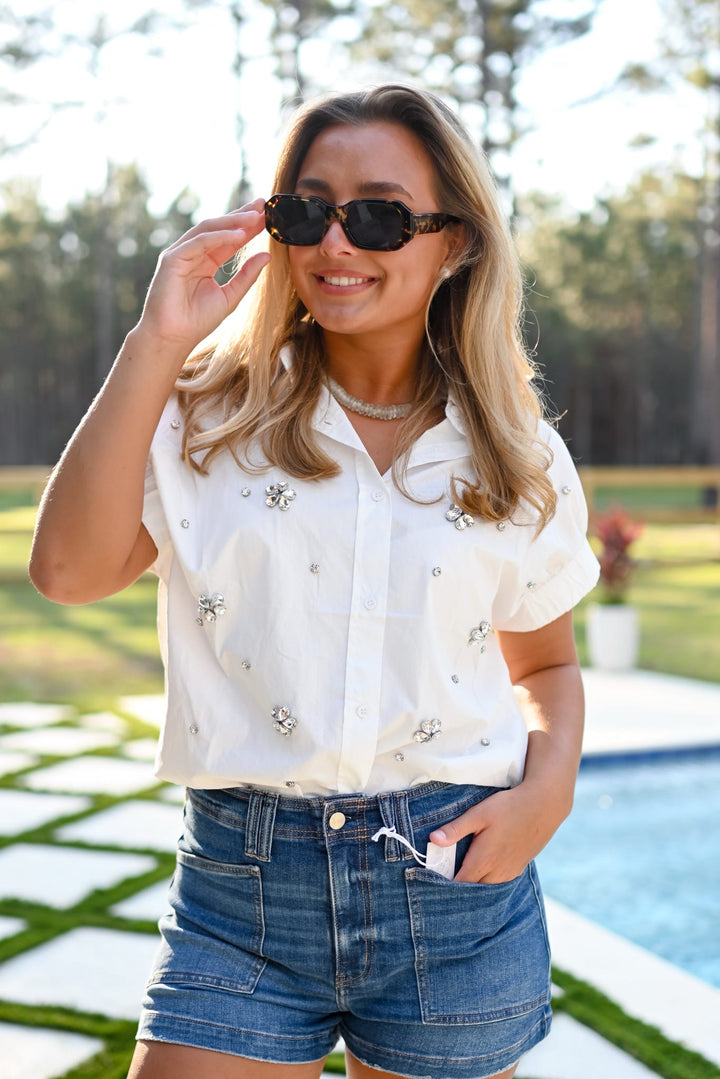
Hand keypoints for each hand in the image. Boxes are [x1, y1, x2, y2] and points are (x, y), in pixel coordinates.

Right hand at [136, 197, 270, 354]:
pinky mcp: (172, 259)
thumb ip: (247, 276)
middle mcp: (192, 254)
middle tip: (262, 204)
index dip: (247, 227)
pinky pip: (198, 242)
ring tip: (254, 217)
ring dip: (232, 222)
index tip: (266, 216)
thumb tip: (266, 255)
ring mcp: (181, 254)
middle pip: (219, 228)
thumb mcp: (230, 296)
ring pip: (208, 229)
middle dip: (240, 216)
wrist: (173, 338)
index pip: (229, 239)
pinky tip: (238, 235)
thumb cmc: (197, 321)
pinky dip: (219, 237)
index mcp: (205, 262)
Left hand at [429, 783, 564, 883]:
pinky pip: (500, 881)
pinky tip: (484, 868)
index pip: (460, 882)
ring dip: (475, 883)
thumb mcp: (478, 814)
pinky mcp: (519, 867)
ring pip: (487, 886)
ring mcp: (510, 871)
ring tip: (464, 871)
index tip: (435, 877)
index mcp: (483, 860)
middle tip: (446, 872)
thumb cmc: (509, 807)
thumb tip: (433, 840)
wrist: (544, 806)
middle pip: (473, 888)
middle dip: (460, 884)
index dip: (446, 882)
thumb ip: (455, 829)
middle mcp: (497, 871)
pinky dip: (489, 879)